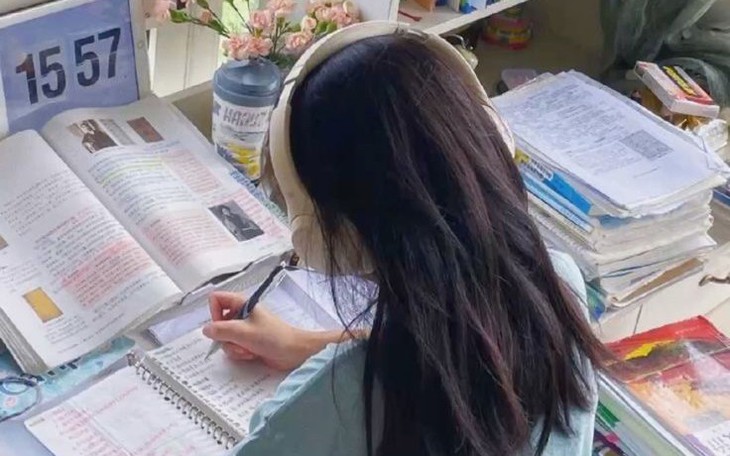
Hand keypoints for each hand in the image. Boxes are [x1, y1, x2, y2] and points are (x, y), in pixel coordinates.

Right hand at [202, 292, 344, 370]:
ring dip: (234, 347)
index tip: (221, 325)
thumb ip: (222, 330)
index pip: (217, 299)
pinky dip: (240, 353)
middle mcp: (241, 314)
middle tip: (238, 341)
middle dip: (226, 337)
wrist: (294, 352)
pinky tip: (251, 354)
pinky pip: (233, 347)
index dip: (214, 313)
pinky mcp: (248, 342)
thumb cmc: (274, 337)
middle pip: (218, 322)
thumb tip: (206, 330)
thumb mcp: (245, 332)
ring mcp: (244, 329)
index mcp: (242, 304)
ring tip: (248, 349)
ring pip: (224, 338)